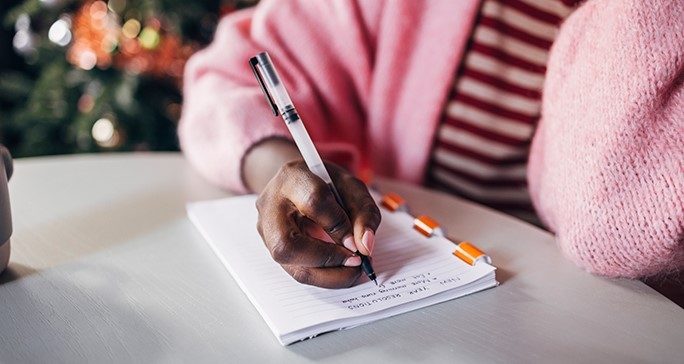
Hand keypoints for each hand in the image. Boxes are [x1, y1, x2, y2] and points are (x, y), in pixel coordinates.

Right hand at [255, 160, 380, 287]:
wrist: (300, 185)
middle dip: (327, 259)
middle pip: (287, 244)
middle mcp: (271, 205)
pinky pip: (296, 270)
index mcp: (293, 177)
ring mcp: (266, 230)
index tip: (358, 242)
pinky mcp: (271, 248)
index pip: (313, 202)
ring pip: (290, 265)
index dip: (339, 226)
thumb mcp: (352, 188)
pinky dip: (323, 276)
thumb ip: (364, 213)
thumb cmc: (327, 184)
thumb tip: (365, 246)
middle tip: (356, 262)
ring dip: (327, 275)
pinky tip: (340, 271)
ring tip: (352, 271)